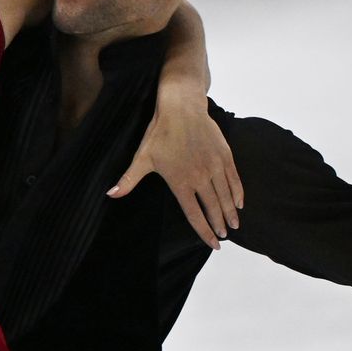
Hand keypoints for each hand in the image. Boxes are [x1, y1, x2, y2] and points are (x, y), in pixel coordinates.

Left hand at [110, 103, 242, 248]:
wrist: (181, 107)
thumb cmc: (160, 132)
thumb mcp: (142, 157)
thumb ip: (128, 180)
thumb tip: (111, 195)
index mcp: (181, 182)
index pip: (195, 214)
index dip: (205, 232)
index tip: (213, 243)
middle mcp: (200, 177)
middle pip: (213, 208)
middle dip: (219, 225)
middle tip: (224, 236)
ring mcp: (214, 166)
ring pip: (225, 195)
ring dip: (231, 212)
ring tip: (234, 224)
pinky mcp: (224, 155)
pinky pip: (234, 179)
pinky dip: (238, 193)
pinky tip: (240, 203)